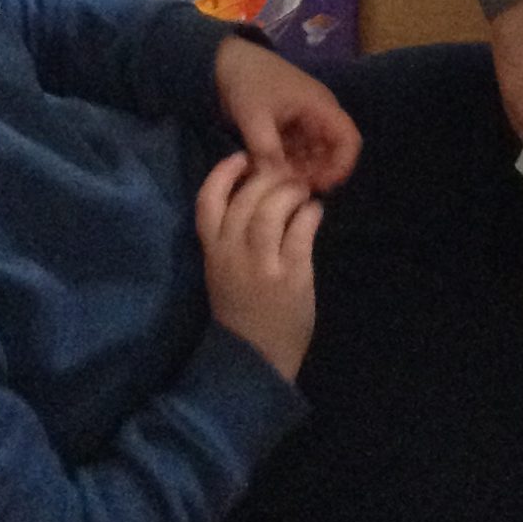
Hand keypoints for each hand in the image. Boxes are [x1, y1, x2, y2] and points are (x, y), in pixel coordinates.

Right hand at [196, 151, 320, 382]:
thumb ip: (233, 238)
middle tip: (286, 174)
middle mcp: (232, 255)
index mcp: (212, 254)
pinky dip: (310, 215)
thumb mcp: (223, 274)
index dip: (223, 173)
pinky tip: (315, 212)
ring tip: (303, 192)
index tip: (243, 158)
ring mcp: (261, 266)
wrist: (255, 363)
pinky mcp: (291, 278)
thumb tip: (261, 195)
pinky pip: (301, 232)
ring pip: (272, 210)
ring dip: (291, 192)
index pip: (207, 201)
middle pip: (245, 199)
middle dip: (268, 177)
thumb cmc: (241, 315)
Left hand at [214, 36, 360, 191]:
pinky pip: (299, 149)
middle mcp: (318, 114)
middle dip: (318, 172)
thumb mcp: (255, 117)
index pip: (348, 139)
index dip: (341, 165)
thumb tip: (277, 181)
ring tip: (279, 181)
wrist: (227, 60)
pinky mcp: (290, 125)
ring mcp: (304, 120)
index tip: (321, 185)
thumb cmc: (248, 83)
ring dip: (302, 169)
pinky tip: (271, 171)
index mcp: (320, 106)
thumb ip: (267, 150)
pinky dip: (289, 162)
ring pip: (315, 153)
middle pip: (333, 150)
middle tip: (293, 188)